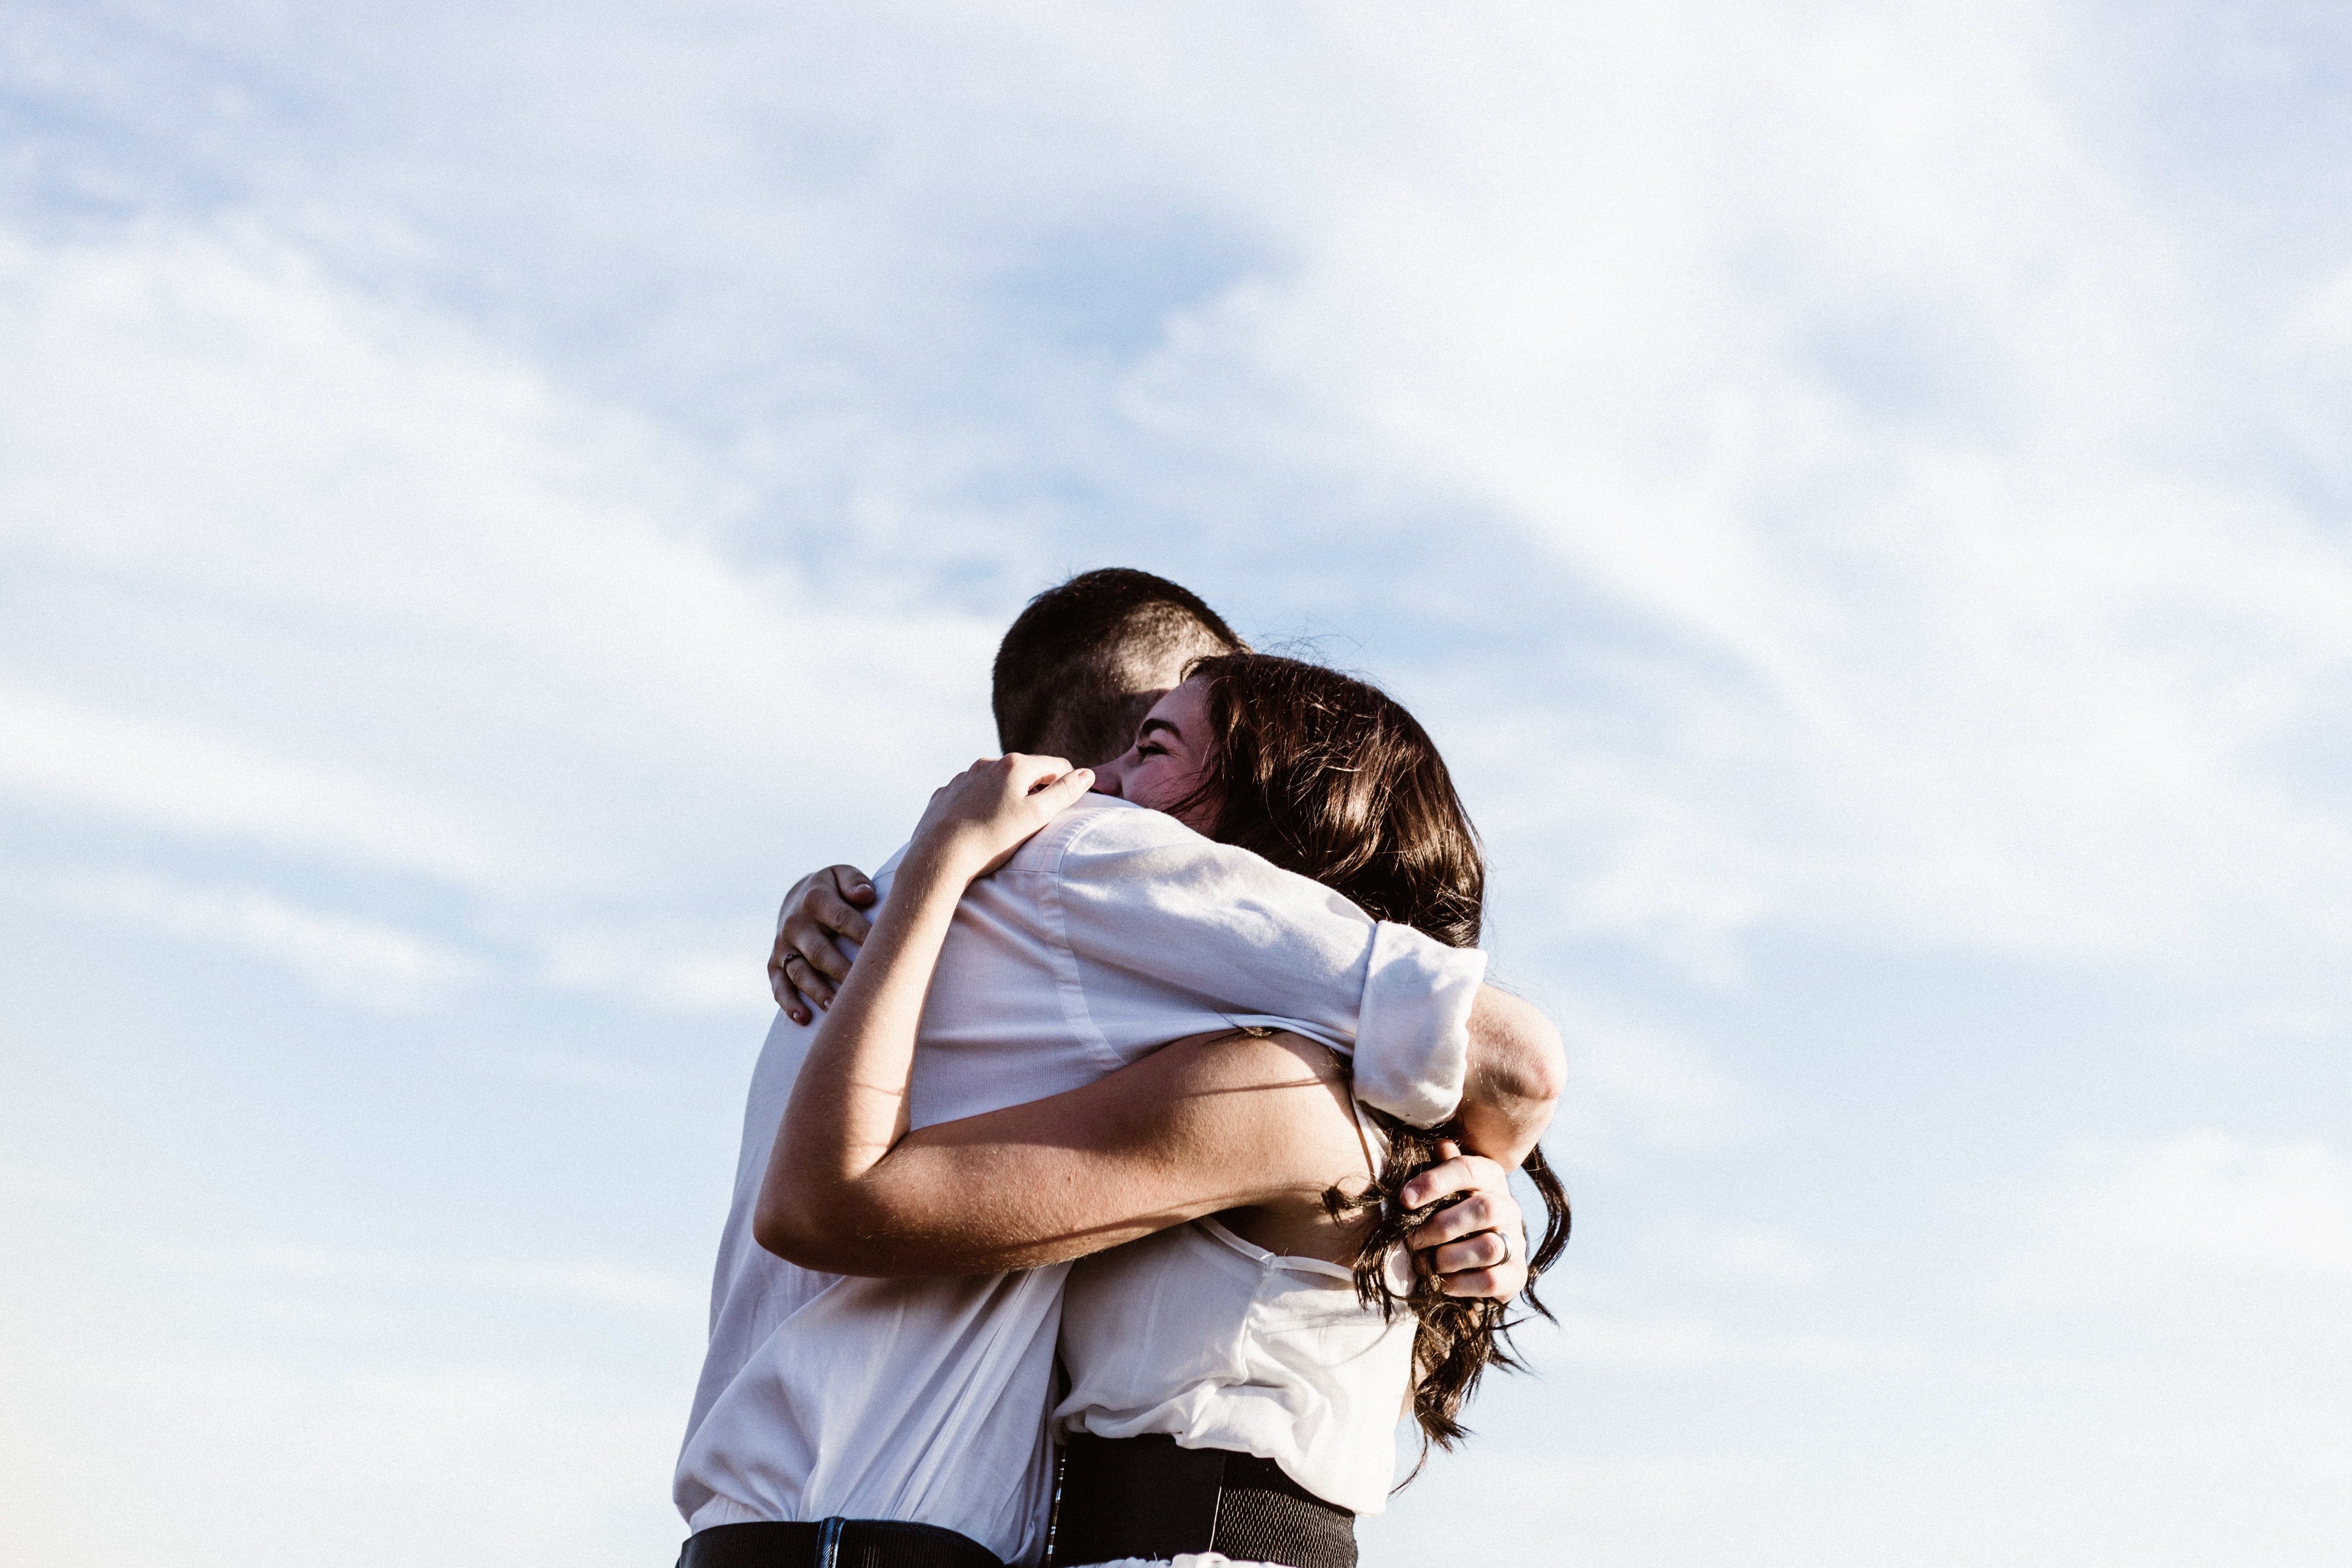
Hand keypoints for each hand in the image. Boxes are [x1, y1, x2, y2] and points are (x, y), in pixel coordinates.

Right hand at [769, 865, 876, 1023]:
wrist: (796, 897)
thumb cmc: (832, 890)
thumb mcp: (841, 875)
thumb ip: (854, 881)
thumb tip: (866, 895)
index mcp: (816, 899)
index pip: (843, 919)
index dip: (864, 935)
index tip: (885, 952)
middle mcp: (796, 924)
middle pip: (820, 951)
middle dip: (841, 970)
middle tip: (864, 988)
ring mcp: (783, 946)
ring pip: (799, 972)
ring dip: (817, 991)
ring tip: (835, 1007)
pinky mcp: (774, 964)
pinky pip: (779, 986)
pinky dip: (788, 1003)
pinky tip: (803, 1018)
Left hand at [906, 755, 1094, 882]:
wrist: (939, 856)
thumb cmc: (992, 838)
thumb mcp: (1037, 816)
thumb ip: (1064, 792)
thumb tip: (1087, 774)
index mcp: (1014, 765)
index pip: (1056, 765)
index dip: (1067, 784)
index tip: (1065, 806)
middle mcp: (987, 764)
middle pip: (1025, 772)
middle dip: (1035, 790)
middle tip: (1035, 821)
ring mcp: (963, 777)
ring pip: (996, 782)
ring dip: (1006, 797)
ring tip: (1005, 826)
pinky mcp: (945, 794)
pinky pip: (971, 794)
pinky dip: (980, 805)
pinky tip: (978, 826)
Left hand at [1401, 1140, 1528, 1299]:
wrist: (1475, 1259)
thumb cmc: (1449, 1213)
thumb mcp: (1444, 1188)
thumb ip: (1441, 1168)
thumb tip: (1440, 1144)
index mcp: (1490, 1177)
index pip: (1467, 1169)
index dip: (1434, 1182)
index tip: (1404, 1199)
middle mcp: (1509, 1207)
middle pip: (1484, 1209)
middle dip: (1441, 1226)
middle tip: (1412, 1240)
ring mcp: (1516, 1241)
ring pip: (1489, 1247)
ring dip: (1448, 1258)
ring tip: (1425, 1264)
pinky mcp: (1517, 1274)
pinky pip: (1492, 1280)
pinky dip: (1461, 1284)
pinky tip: (1442, 1283)